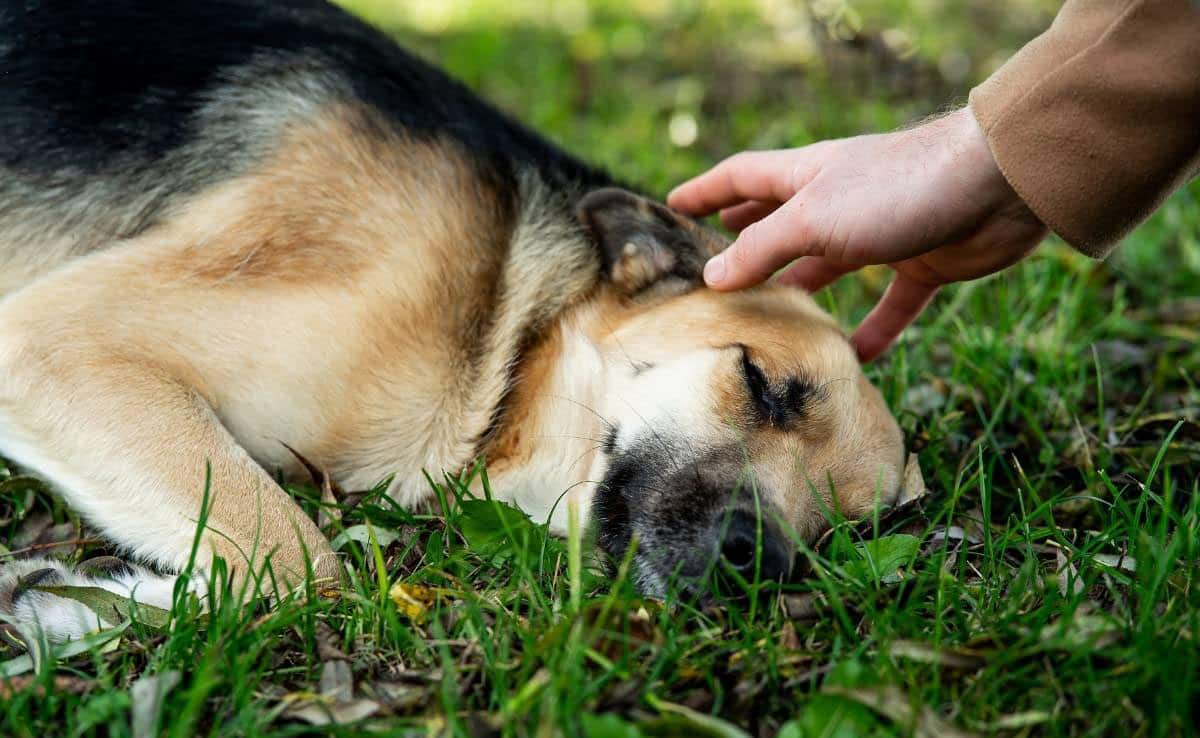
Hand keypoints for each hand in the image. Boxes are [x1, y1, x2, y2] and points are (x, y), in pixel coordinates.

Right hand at [667, 107, 1046, 361]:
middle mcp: (839, 201)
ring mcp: (881, 232)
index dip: (705, 191)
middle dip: (747, 241)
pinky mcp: (923, 262)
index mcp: (807, 176)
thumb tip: (713, 277)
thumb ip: (763, 248)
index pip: (742, 179)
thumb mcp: (814, 219)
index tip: (673, 205)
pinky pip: (891, 305)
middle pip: (780, 222)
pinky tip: (856, 360)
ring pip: (830, 267)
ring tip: (771, 321)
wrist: (997, 185)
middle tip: (715, 267)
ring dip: (802, 292)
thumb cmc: (897, 188)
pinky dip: (873, 330)